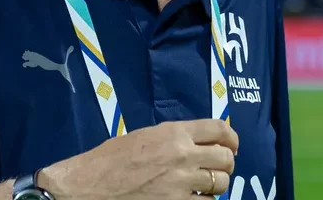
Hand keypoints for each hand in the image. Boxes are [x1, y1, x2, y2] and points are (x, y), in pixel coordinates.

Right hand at [37, 119, 237, 198]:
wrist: (91, 185)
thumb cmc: (112, 158)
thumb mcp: (145, 135)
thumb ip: (174, 137)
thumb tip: (199, 142)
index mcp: (174, 133)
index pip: (219, 129)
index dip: (231, 137)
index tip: (231, 144)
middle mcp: (183, 156)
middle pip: (226, 158)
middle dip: (224, 163)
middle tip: (215, 166)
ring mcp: (182, 185)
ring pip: (221, 184)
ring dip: (216, 185)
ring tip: (203, 185)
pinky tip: (192, 198)